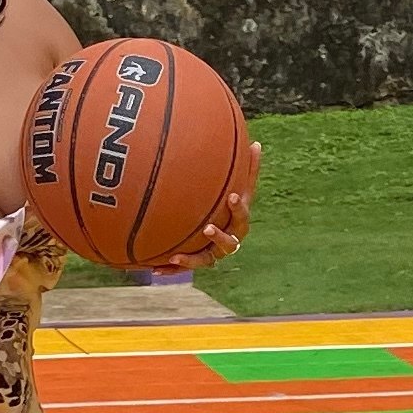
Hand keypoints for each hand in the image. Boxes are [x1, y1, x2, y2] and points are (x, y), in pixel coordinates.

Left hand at [153, 138, 260, 275]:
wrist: (215, 229)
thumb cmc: (229, 203)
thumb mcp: (238, 185)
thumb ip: (247, 169)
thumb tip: (257, 142)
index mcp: (238, 222)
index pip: (242, 216)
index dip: (239, 208)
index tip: (232, 197)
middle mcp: (229, 239)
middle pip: (230, 243)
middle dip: (219, 237)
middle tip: (208, 228)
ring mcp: (213, 253)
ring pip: (207, 260)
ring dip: (193, 259)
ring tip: (177, 256)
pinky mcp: (198, 260)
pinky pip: (185, 268)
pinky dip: (172, 269)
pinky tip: (154, 269)